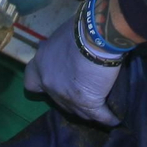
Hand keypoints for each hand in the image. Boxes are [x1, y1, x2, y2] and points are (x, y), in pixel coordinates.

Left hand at [25, 0, 133, 124]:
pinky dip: (108, 118)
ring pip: (78, 111)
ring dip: (88, 112)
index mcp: (41, 63)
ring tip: (100, 111)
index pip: (31, 82)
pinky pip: (99, 116)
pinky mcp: (88, 103)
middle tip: (83, 93)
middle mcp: (50, 82)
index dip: (41, 85)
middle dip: (69, 99)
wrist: (96, 36)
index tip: (51, 82)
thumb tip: (69, 48)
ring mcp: (67, 96)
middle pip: (58, 100)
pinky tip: (115, 119)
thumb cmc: (80, 28)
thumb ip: (61, 48)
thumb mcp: (63, 35)